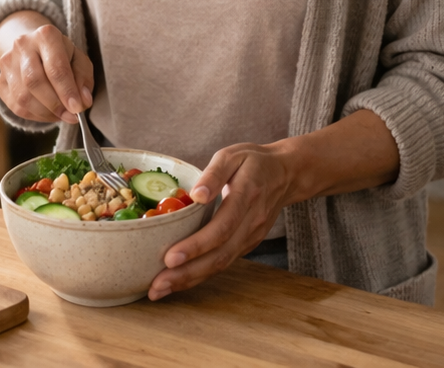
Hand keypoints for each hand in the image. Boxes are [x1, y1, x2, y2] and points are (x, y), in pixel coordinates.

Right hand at [0, 17, 94, 123]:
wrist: (34, 48)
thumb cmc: (61, 55)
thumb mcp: (79, 60)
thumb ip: (83, 79)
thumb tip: (83, 101)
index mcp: (46, 35)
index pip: (55, 67)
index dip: (67, 91)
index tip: (77, 108)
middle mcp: (22, 45)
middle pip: (34, 81)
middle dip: (55, 104)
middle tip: (71, 116)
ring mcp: (7, 63)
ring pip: (23, 97)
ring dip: (45, 112)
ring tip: (61, 114)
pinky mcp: (0, 81)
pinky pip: (16, 106)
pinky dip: (35, 115)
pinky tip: (47, 113)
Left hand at [148, 142, 295, 300]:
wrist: (286, 174)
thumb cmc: (253, 162)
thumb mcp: (232, 155)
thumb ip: (214, 173)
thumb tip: (196, 195)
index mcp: (247, 195)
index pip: (222, 227)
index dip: (196, 246)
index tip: (170, 258)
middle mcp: (252, 222)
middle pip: (220, 254)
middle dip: (187, 273)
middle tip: (157, 285)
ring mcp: (252, 236)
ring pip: (222, 264)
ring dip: (190, 279)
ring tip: (160, 289)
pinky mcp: (248, 244)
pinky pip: (224, 262)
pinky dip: (200, 274)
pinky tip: (178, 280)